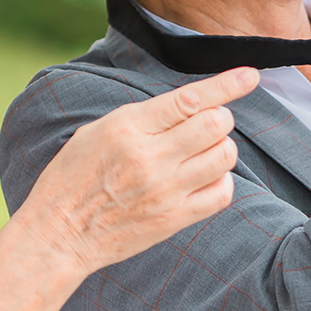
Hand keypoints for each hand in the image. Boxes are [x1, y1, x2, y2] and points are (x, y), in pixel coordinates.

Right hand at [21, 67, 258, 275]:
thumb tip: (189, 102)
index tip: (250, 75)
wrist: (59, 234)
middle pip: (216, 124)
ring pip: (225, 156)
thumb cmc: (73, 178)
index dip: (227, 85)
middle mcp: (151, 157)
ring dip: (222, 147)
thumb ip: (144, 116)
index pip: (191, 99)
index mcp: (128, 127)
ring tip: (203, 152)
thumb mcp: (98, 131)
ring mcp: (166, 190)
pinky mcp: (174, 219)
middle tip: (208, 124)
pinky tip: (205, 178)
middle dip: (221, 117)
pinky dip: (222, 181)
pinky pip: (222, 193)